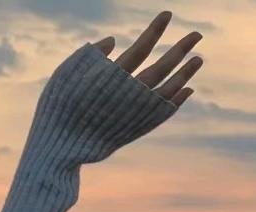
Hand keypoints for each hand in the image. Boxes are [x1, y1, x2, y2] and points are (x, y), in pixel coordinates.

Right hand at [25, 9, 206, 167]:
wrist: (59, 151)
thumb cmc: (57, 110)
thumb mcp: (64, 76)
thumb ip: (88, 56)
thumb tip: (113, 40)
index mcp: (112, 78)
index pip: (141, 48)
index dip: (155, 31)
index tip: (168, 14)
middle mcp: (128, 96)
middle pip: (162, 68)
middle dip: (181, 50)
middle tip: (197, 35)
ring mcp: (135, 115)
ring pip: (167, 91)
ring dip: (185, 74)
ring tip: (198, 59)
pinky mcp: (135, 131)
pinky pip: (162, 114)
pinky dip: (176, 102)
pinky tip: (186, 91)